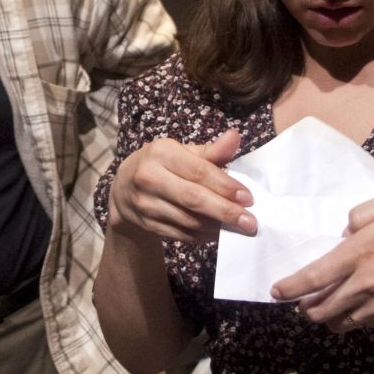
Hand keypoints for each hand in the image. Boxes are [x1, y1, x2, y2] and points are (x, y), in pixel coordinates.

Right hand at [109, 129, 255, 242]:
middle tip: (250, 222)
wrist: (123, 190)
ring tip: (238, 228)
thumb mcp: (180, 152)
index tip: (249, 198)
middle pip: (193, 199)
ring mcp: (146, 204)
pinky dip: (203, 236)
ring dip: (217, 226)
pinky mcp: (147, 225)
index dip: (225, 186)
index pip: (198, 171)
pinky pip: (182, 235)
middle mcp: (149, 178)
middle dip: (225, 211)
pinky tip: (218, 233)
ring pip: (189, 220)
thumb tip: (235, 137)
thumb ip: (210, 151)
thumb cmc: (160, 165)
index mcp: (161, 153)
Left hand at [271, 189, 373, 331]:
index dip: (289, 287)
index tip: (276, 291)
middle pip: (318, 308)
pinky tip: (357, 304)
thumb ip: (362, 212)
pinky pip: (360, 324)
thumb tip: (344, 231)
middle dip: (304, 306)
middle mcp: (363, 284)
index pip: (312, 277)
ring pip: (337, 321)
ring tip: (327, 303)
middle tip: (302, 299)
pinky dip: (351, 318)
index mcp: (359, 253)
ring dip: (326, 315)